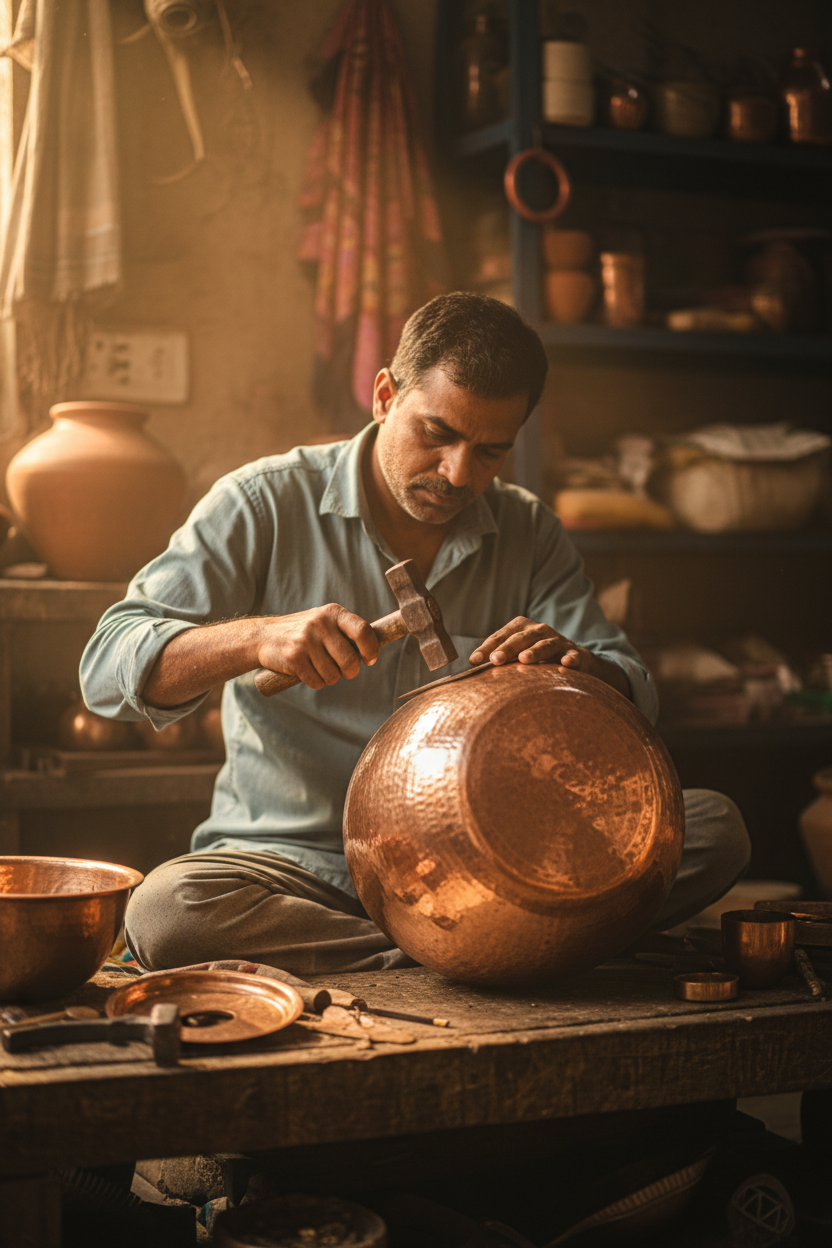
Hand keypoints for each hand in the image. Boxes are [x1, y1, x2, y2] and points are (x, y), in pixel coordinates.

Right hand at [256, 604, 379, 690]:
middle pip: (350, 660)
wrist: (264, 637)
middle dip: (350, 672)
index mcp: (333, 613)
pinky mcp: (294, 657)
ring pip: (333, 675)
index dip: (371, 649)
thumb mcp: (325, 622)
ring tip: (319, 667)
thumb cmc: (304, 633)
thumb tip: (375, 647)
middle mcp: (320, 624)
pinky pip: (317, 682)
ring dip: (329, 678)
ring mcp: (306, 640)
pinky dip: (315, 682)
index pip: (363, 631)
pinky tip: (306, 671)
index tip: (369, 659)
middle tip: (343, 671)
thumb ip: (347, 631)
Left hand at [469, 617, 630, 698]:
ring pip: (545, 644)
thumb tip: (470, 669)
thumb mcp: (517, 655)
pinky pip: (573, 656)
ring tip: (524, 660)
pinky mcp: (575, 653)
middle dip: (507, 648)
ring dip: (535, 651)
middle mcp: (540, 631)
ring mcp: (558, 641)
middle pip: (521, 637)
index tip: (474, 661)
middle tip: (495, 660)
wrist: (573, 660)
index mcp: (522, 628)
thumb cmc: (537, 659)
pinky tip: (566, 664)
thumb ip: (499, 659)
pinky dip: (570, 659)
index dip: (487, 647)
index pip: (501, 636)